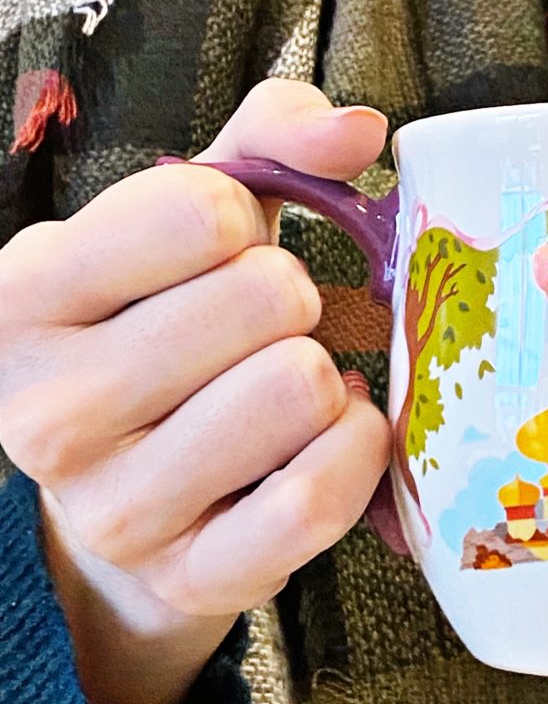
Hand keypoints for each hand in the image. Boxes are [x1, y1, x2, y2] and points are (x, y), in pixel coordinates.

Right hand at [0, 79, 390, 703]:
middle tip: (266, 334)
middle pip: (270, 299)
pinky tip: (331, 436)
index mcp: (28, 296)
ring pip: (301, 390)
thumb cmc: (166, 334)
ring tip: (291, 389)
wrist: (137, 493)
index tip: (226, 256)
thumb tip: (359, 129)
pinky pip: (316, 497)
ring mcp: (117, 507)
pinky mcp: (193, 574)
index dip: (244, 223)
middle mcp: (49, 407)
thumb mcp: (185, 222)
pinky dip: (354, 451)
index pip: (197, 212)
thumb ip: (266, 141)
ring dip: (325, 380)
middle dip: (293, 304)